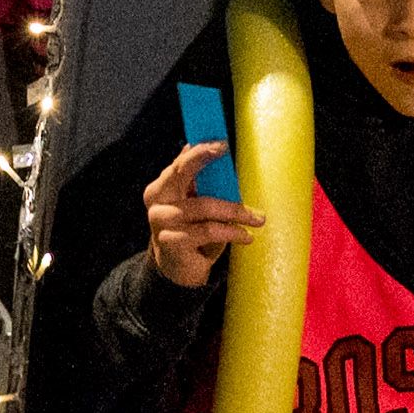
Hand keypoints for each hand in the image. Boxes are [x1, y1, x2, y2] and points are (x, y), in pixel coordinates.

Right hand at [141, 140, 259, 288]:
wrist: (180, 270)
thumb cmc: (193, 231)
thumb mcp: (198, 204)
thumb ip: (198, 180)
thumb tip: (199, 146)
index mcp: (161, 188)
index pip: (179, 163)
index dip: (198, 150)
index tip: (220, 142)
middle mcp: (156, 201)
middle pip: (181, 173)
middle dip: (204, 158)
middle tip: (225, 151)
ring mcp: (161, 221)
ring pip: (204, 206)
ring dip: (235, 211)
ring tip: (257, 219)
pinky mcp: (171, 242)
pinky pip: (208, 230)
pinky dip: (231, 231)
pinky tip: (246, 236)